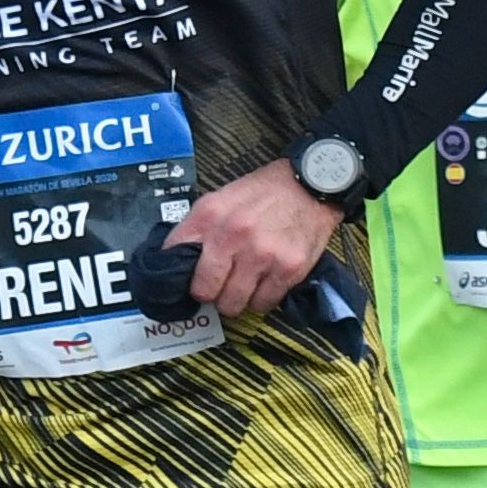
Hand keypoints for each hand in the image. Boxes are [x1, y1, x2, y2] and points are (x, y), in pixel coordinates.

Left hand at [153, 162, 341, 318]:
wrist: (312, 183)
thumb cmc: (265, 193)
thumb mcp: (221, 198)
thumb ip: (196, 227)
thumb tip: (174, 258)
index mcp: (211, 216)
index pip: (177, 259)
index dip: (182, 273)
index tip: (191, 277)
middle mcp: (234, 235)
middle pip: (206, 292)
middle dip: (211, 292)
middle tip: (221, 284)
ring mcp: (263, 254)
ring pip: (235, 304)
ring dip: (238, 297)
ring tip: (247, 281)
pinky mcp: (289, 268)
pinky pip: (265, 303)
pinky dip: (263, 297)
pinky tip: (267, 280)